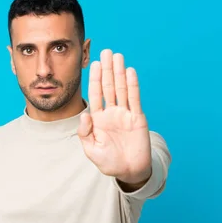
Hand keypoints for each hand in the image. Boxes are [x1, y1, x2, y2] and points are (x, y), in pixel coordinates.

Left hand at [77, 49, 152, 184]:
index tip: (93, 63)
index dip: (94, 78)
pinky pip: (134, 99)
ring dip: (119, 72)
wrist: (129, 171)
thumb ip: (85, 132)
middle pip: (108, 86)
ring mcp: (125, 114)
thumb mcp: (91, 150)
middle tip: (106, 51)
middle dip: (107, 69)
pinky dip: (132, 85)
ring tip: (118, 56)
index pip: (95, 94)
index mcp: (98, 119)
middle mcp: (111, 113)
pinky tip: (130, 72)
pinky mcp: (137, 118)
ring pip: (121, 89)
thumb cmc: (109, 162)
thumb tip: (84, 114)